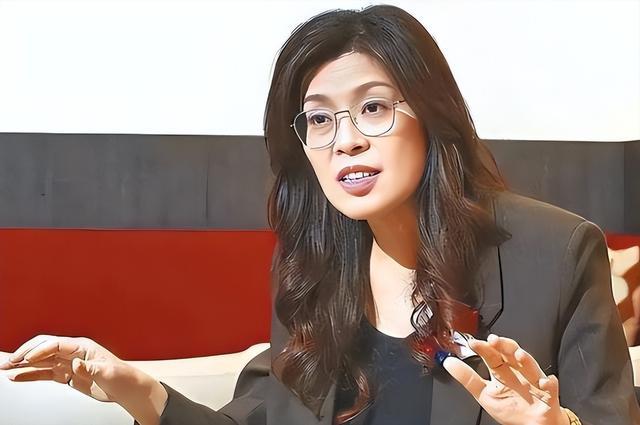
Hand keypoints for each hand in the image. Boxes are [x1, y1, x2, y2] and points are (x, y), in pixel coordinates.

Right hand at [0, 334, 136, 402]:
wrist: (127, 388)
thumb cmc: (121, 376)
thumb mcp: (107, 372)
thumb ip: (90, 368)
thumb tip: (74, 364)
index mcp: (83, 346)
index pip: (55, 345)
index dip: (39, 351)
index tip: (25, 359)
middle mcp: (73, 352)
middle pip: (44, 348)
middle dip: (25, 353)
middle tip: (8, 362)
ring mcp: (68, 363)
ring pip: (41, 361)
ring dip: (23, 364)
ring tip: (5, 368)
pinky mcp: (67, 375)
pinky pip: (45, 373)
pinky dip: (30, 374)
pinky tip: (17, 377)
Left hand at [442, 334, 568, 424]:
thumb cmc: (511, 408)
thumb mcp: (484, 393)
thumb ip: (466, 378)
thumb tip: (448, 362)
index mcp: (503, 371)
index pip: (493, 354)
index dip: (484, 347)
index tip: (473, 343)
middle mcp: (518, 372)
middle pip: (512, 353)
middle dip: (504, 345)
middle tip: (494, 340)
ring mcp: (533, 382)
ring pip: (531, 366)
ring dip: (526, 360)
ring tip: (519, 355)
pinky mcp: (548, 395)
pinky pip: (551, 387)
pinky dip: (549, 384)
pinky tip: (545, 382)